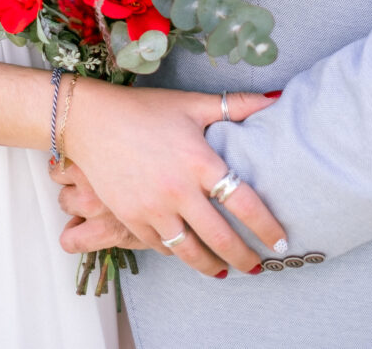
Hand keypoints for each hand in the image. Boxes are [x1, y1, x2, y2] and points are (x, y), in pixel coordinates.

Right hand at [59, 82, 286, 277]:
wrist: (90, 120)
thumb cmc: (143, 109)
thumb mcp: (191, 103)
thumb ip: (235, 106)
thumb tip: (275, 100)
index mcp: (198, 160)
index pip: (244, 202)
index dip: (266, 227)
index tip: (281, 242)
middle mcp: (178, 189)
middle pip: (221, 238)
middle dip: (244, 257)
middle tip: (258, 266)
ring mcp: (152, 208)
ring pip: (191, 252)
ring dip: (212, 266)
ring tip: (224, 271)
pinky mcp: (131, 218)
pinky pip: (161, 247)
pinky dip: (178, 254)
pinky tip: (188, 252)